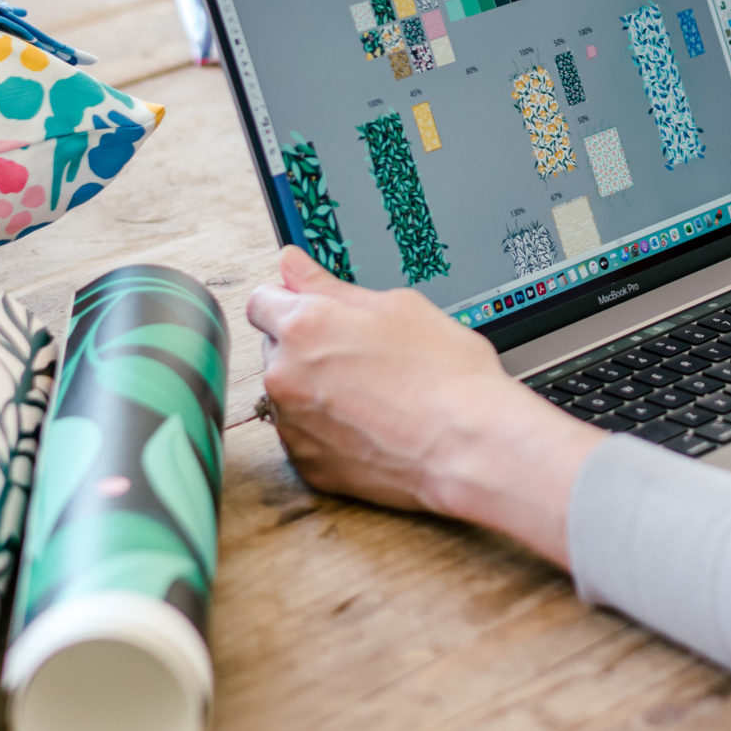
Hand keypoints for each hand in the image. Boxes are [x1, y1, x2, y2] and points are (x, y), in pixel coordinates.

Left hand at [245, 247, 601, 565]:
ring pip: (289, 394)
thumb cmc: (446, 375)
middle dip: (305, 347)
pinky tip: (369, 424)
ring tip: (371, 394)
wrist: (468, 446)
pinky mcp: (306, 464)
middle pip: (275, 348)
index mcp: (304, 326)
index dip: (289, 301)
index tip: (312, 309)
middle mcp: (285, 375)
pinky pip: (304, 435)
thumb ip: (330, 286)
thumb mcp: (397, 306)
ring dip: (314, 390)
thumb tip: (292, 266)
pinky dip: (326, 429)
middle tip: (359, 354)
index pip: (261, 301)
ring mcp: (293, 424)